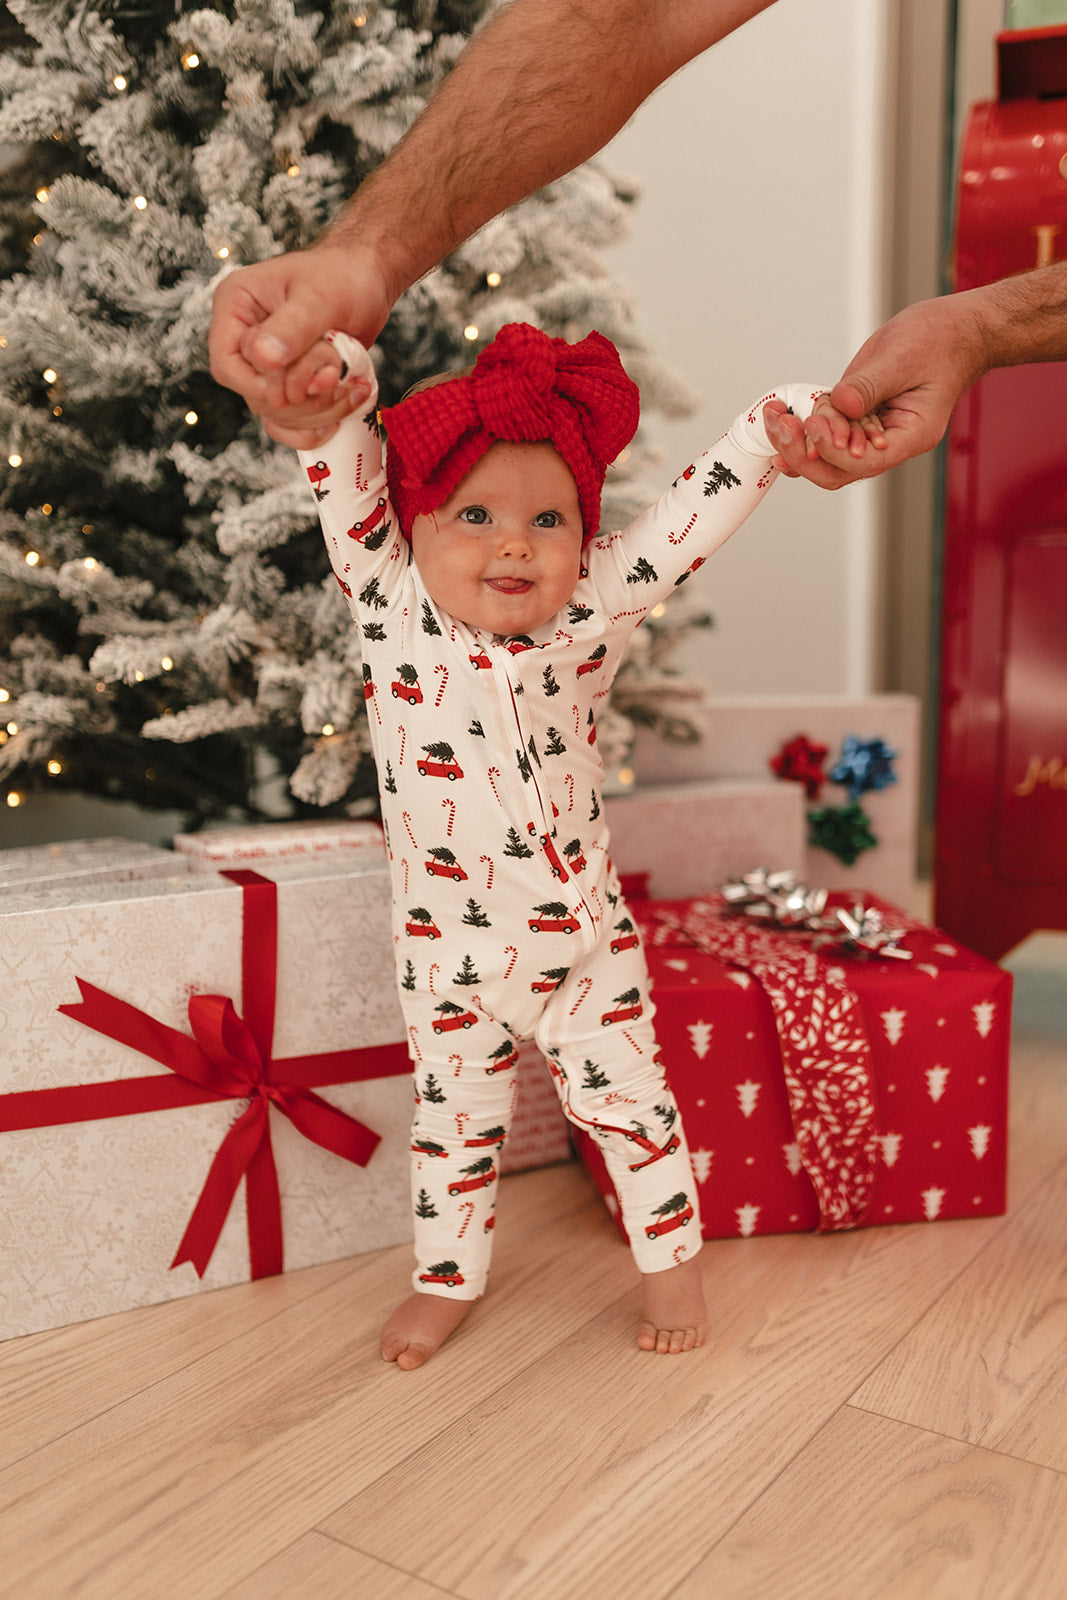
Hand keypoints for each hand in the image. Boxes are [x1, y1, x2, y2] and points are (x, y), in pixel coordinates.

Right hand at [208, 240, 391, 447]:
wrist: (367, 280)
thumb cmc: (343, 275)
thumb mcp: (320, 296)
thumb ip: (293, 327)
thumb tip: (265, 359)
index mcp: (236, 306)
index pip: (227, 366)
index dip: (260, 386)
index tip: (300, 384)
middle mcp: (244, 338)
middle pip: (255, 396)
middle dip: (301, 398)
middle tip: (335, 375)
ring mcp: (266, 364)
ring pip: (276, 414)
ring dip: (316, 412)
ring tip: (349, 387)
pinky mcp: (289, 382)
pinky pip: (290, 423)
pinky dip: (316, 426)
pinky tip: (340, 415)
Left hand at [763, 296, 985, 488]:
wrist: (954, 330)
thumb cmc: (941, 341)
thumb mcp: (904, 357)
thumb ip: (869, 385)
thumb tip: (839, 404)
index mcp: (911, 436)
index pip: (866, 462)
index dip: (834, 449)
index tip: (814, 424)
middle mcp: (888, 442)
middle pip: (839, 471)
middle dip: (804, 453)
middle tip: (779, 425)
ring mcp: (870, 433)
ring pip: (826, 459)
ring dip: (795, 443)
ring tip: (772, 417)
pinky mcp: (856, 417)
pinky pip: (825, 436)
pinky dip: (801, 433)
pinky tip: (779, 424)